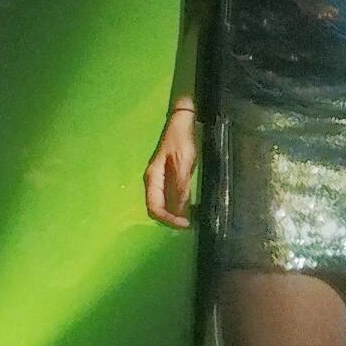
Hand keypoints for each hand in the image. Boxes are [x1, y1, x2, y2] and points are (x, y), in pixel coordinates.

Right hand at [143, 108, 198, 229]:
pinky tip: (190, 208)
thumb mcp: (183, 161)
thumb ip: (180, 186)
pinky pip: (171, 197)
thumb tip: (179, 210)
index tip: (184, 224)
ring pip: (164, 204)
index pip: (154, 207)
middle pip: (158, 208)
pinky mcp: (170, 178)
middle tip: (190, 225)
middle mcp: (154, 182)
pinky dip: (179, 206)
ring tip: (192, 220)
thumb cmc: (182, 139)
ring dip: (176, 214)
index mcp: (153, 178)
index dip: (168, 219)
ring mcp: (161, 180)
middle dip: (171, 219)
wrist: (183, 121)